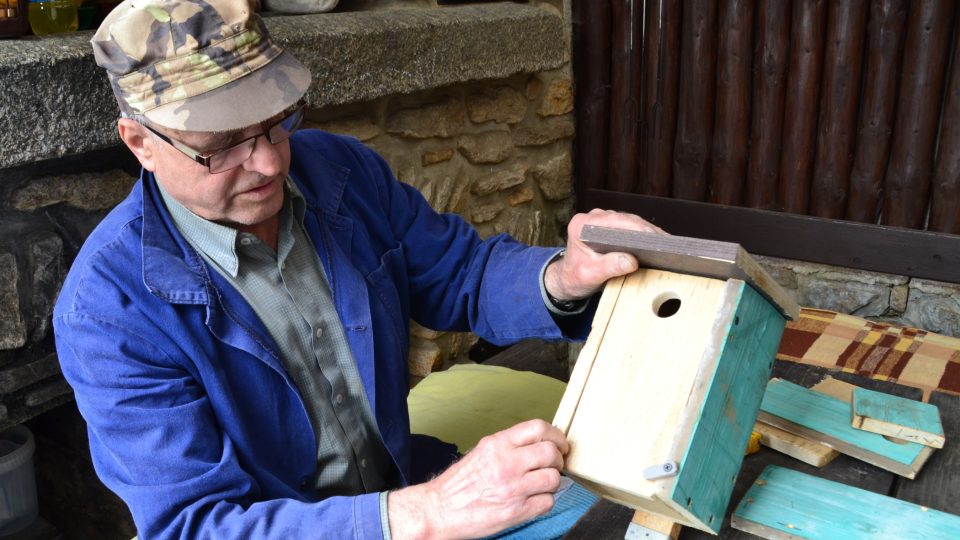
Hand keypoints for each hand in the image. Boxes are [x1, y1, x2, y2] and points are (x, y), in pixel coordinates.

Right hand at [388, 419, 567, 538]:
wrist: (440, 510)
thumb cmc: (459, 484)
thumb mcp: (482, 452)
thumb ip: (509, 445)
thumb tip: (538, 443)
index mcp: (497, 444)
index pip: (538, 428)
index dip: (556, 435)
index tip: (559, 443)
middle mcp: (507, 463)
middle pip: (551, 452)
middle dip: (559, 459)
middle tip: (555, 465)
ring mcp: (513, 488)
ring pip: (554, 479)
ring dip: (552, 482)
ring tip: (542, 484)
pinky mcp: (516, 511)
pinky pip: (547, 502)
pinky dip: (545, 501)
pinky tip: (534, 500)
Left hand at [544, 208, 664, 300]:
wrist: (568, 280)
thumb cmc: (575, 277)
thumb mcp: (590, 275)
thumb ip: (608, 266)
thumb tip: (631, 261)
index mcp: (582, 225)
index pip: (615, 222)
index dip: (636, 229)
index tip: (653, 238)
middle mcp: (592, 218)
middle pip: (625, 219)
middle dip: (647, 231)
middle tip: (667, 243)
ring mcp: (602, 220)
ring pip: (631, 221)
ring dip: (648, 232)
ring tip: (667, 244)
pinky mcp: (610, 227)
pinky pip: (631, 227)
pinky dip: (644, 235)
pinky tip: (658, 243)